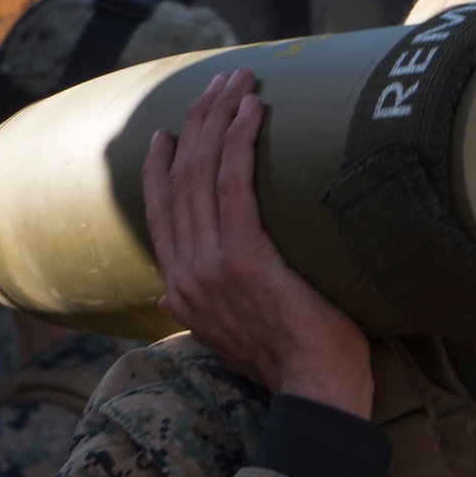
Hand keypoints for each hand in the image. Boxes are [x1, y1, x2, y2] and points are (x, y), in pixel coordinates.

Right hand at [142, 68, 371, 415]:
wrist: (314, 395)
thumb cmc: (295, 365)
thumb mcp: (235, 335)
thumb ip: (210, 306)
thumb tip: (191, 292)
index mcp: (181, 292)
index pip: (161, 213)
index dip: (162, 166)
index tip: (170, 130)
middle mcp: (185, 274)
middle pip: (180, 180)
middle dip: (196, 123)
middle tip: (217, 83)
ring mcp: (210, 266)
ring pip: (201, 173)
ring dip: (218, 118)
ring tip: (237, 81)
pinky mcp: (243, 259)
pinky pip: (233, 184)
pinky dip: (238, 141)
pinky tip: (251, 111)